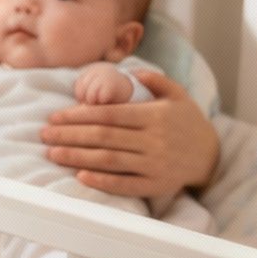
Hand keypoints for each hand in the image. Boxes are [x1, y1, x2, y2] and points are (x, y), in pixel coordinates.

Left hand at [40, 68, 218, 198]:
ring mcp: (154, 164)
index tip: (55, 117)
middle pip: (103, 137)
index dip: (79, 116)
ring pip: (108, 160)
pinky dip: (101, 181)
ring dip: (77, 157)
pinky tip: (79, 175)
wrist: (212, 156)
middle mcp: (154, 139)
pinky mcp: (155, 185)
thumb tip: (130, 72)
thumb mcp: (178, 95)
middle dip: (70, 135)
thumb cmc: (188, 122)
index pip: (109, 115)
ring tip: (52, 153)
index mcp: (155, 115)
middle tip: (44, 135)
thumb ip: (155, 81)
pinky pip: (124, 184)